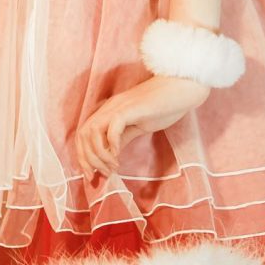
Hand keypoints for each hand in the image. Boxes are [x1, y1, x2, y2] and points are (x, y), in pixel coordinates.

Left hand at [75, 75, 210, 179]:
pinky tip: (119, 155)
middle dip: (87, 159)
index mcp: (109, 111)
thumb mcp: (138, 125)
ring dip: (100, 155)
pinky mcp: (131, 109)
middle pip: (83, 135)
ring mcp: (118, 107)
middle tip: (101, 175)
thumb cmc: (163, 106)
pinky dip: (112, 144)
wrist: (181, 89)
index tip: (92, 175)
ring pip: (92, 132)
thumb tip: (111, 155)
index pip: (83, 134)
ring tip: (113, 168)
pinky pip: (112, 127)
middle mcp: (109, 108)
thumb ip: (123, 137)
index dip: (83, 156)